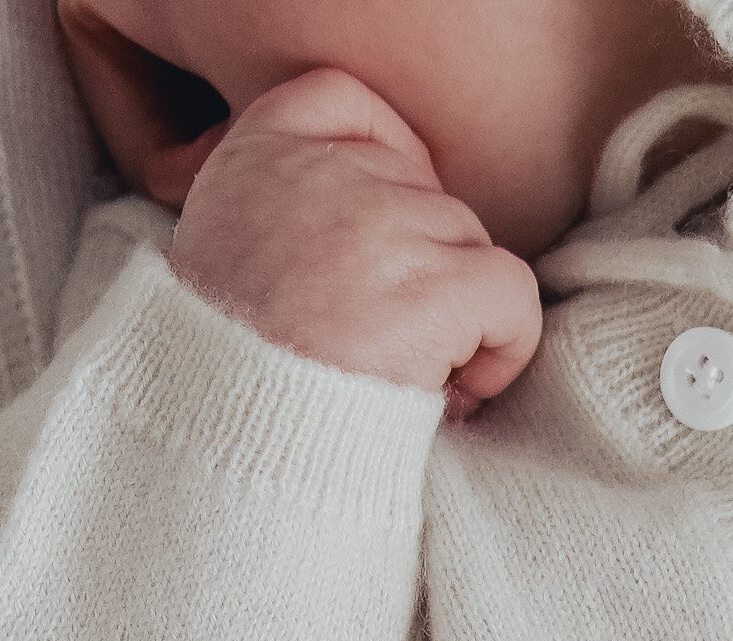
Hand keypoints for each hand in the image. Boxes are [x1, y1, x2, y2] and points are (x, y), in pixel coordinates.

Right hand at [166, 69, 542, 421]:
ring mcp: (383, 225)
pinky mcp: (435, 287)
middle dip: (419, 269)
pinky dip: (505, 345)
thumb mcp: (220, 261)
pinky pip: (512, 293)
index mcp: (256, 156)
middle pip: (421, 190)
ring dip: (455, 316)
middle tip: (383, 350)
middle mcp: (321, 174)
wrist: (233, 447)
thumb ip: (282, 213)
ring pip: (467, 243)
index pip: (342, 101)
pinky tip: (460, 392)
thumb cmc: (233, 381)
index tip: (384, 242)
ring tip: (407, 379)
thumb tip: (379, 228)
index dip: (385, 166)